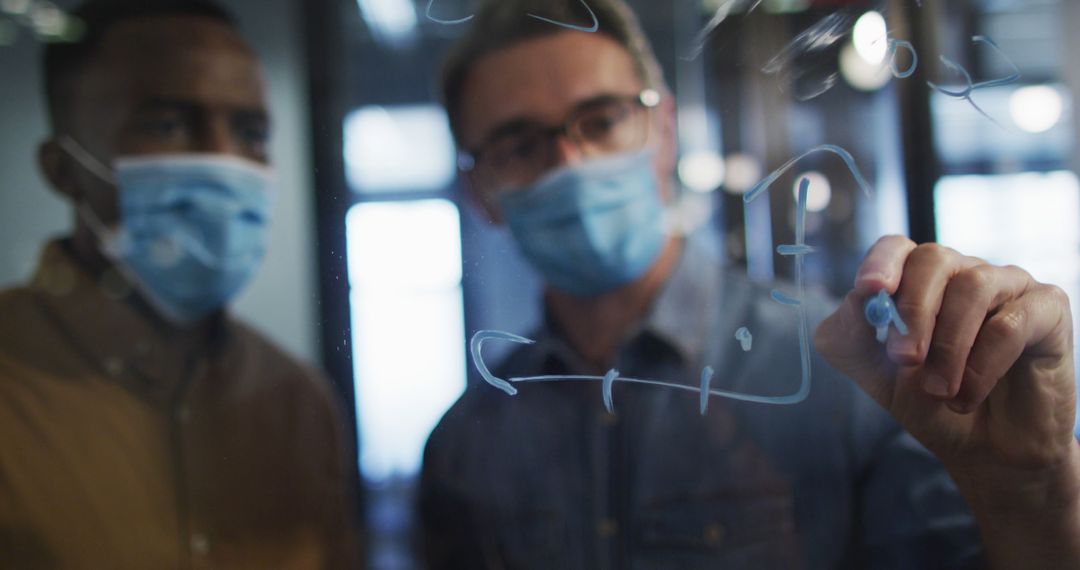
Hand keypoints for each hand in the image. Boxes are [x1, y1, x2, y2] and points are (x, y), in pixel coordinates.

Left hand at [815, 236, 1076, 487]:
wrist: (987, 450)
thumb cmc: (932, 403)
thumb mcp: (877, 376)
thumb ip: (851, 339)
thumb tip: (855, 301)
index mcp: (919, 280)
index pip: (896, 248)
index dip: (881, 262)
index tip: (869, 290)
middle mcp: (963, 273)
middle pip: (934, 259)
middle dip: (912, 311)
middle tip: (904, 359)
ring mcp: (1008, 285)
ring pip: (974, 287)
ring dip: (949, 345)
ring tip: (939, 391)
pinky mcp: (1047, 309)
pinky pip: (1011, 321)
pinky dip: (982, 365)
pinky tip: (967, 396)